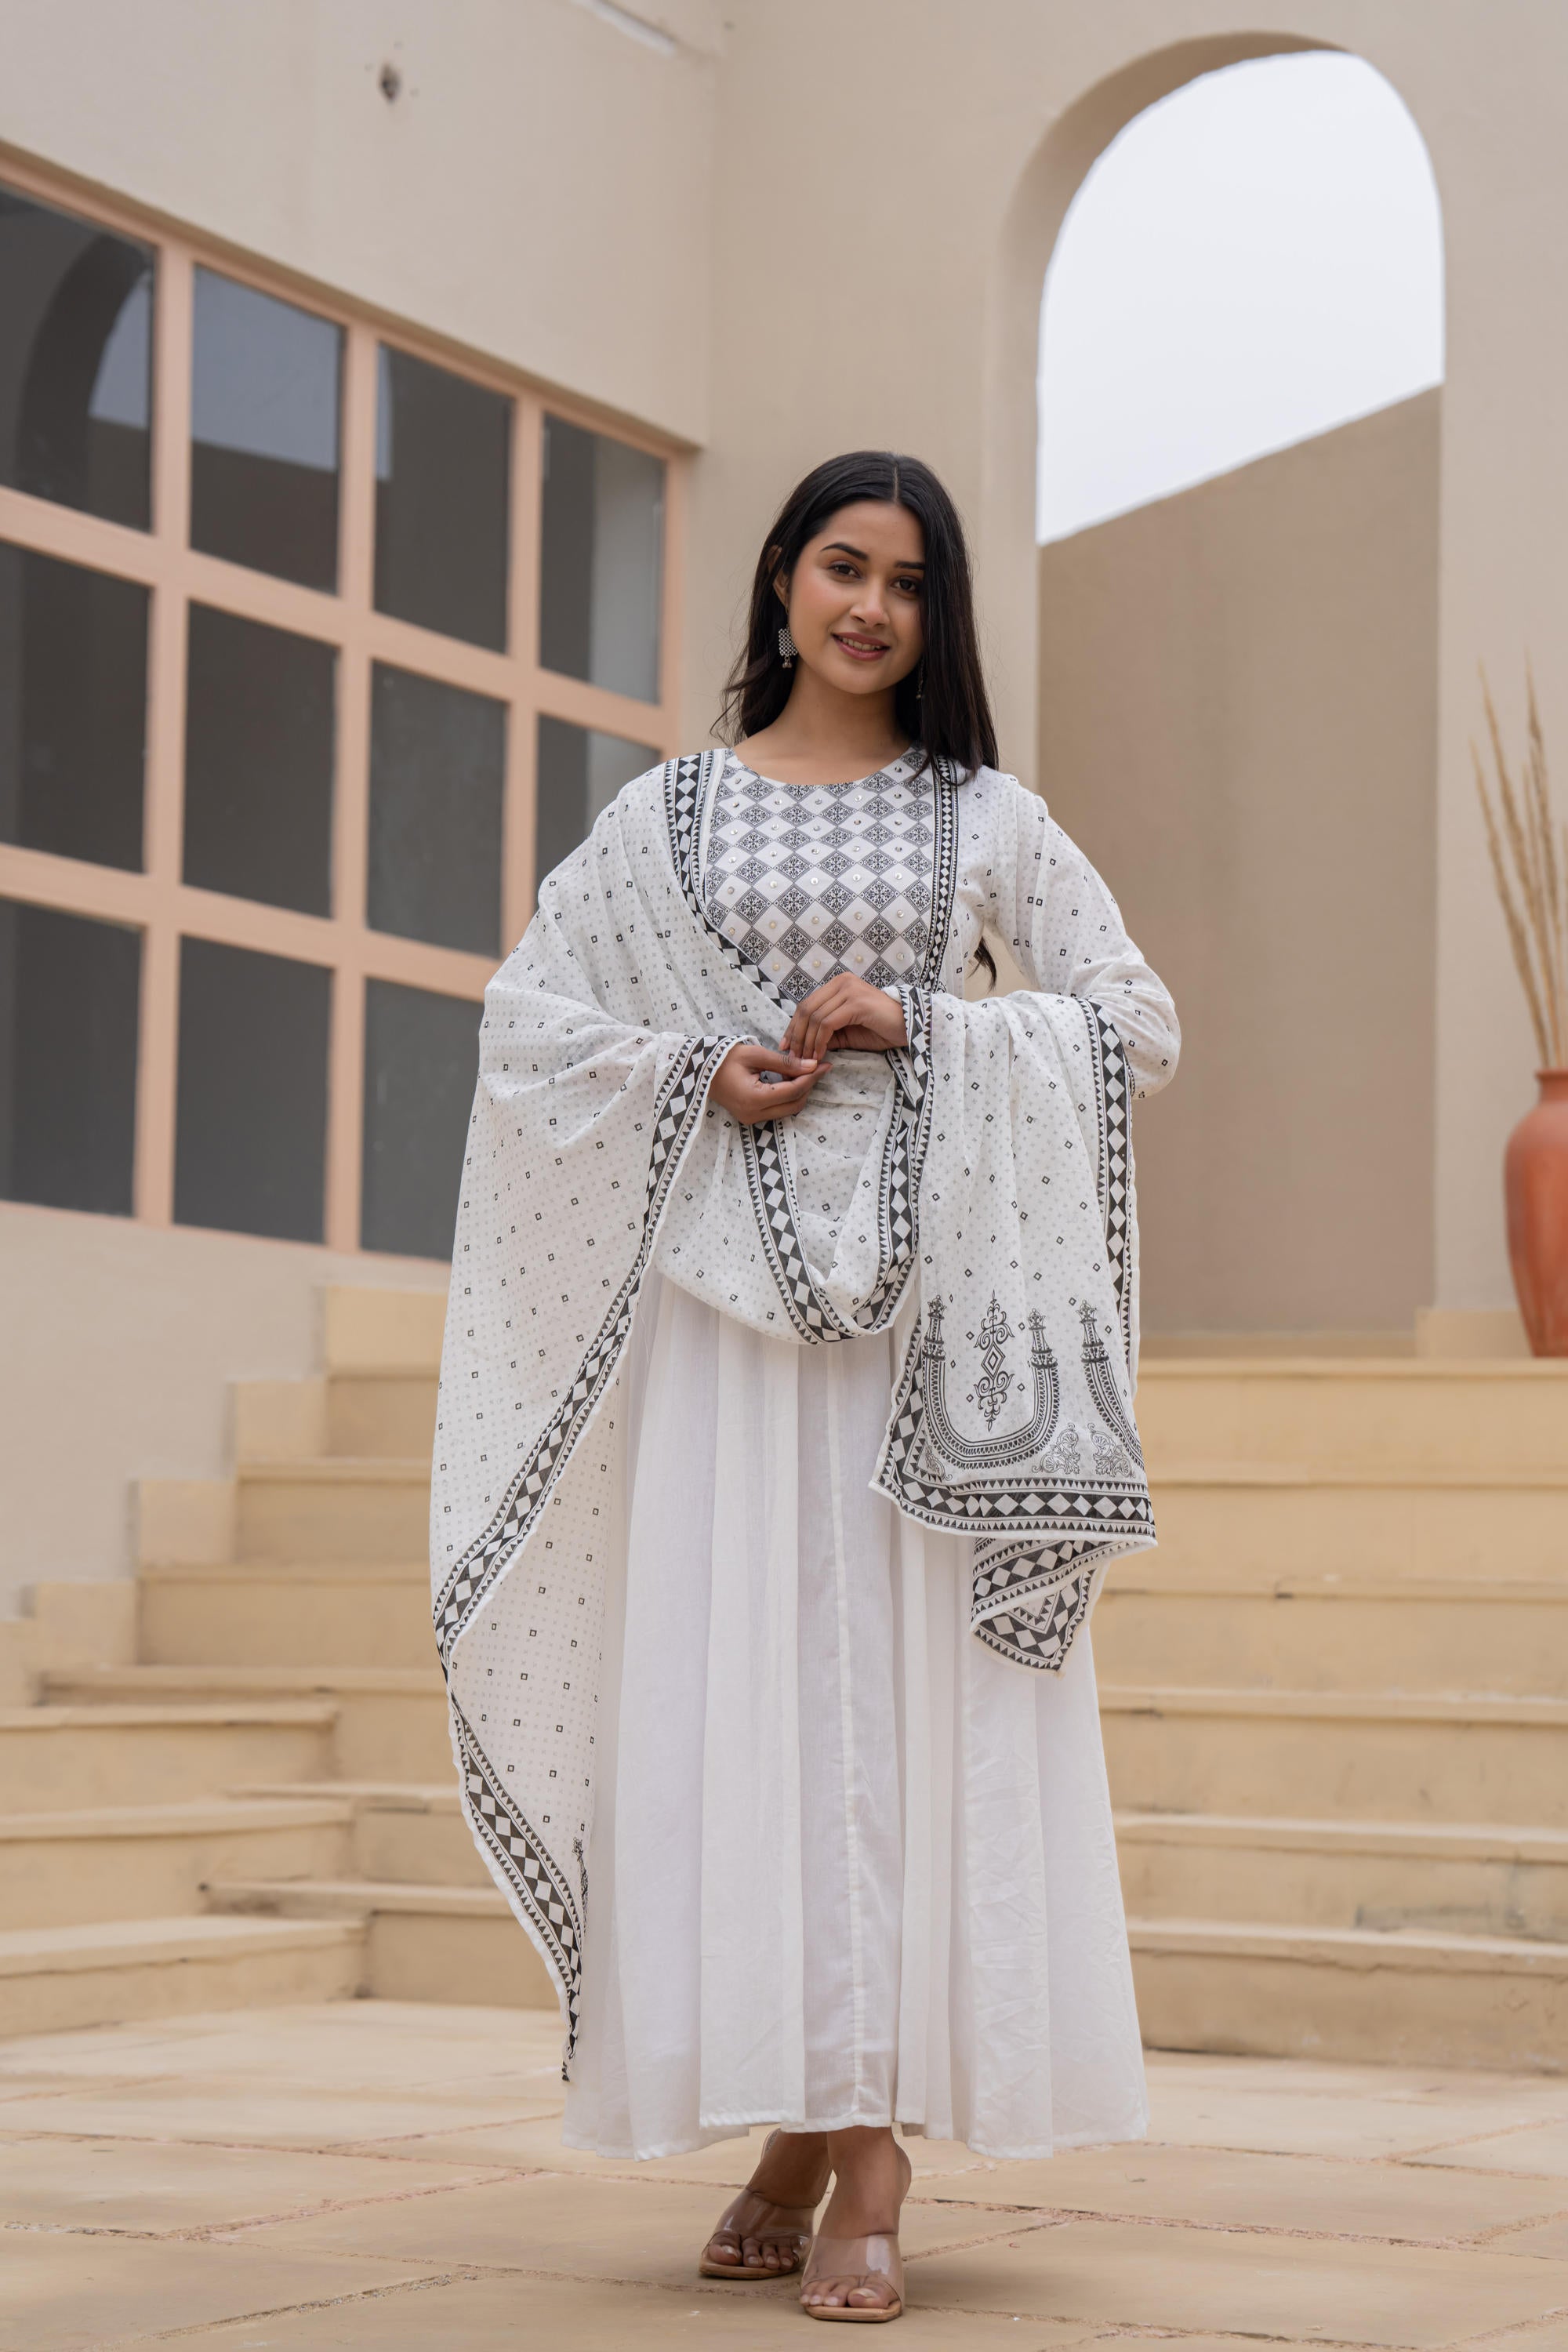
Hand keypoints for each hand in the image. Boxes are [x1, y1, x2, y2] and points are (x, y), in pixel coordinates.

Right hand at [709, 1041, 826, 1125]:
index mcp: (754, 1099)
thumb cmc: (723, 1058)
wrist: (698, 1069)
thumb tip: (812, 1065)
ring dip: (799, 1092)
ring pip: (788, 1110)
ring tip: (805, 1071)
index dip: (811, 1077)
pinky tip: (790, 1080)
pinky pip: (777, 1110)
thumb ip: (785, 1062)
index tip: (824, 1064)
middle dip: (809, 1086)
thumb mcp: (755, 1055)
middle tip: (817, 1067)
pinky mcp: (750, 1117)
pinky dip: (787, 1096)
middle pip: (794, 1104)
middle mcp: (753, 1114)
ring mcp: (751, 1119)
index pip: (793, 1091)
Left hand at [781, 975, 908, 1062]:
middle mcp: (842, 982)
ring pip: (815, 1017)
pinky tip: (819, 1055)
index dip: (793, 1026)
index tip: (786, 1046)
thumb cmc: (880, 1030)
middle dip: (796, 1036)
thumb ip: (825, 1034)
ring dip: (807, 1042)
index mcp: (838, 984)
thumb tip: (800, 1047)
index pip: (807, 1004)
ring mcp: (849, 990)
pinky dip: (819, 1041)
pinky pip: (827, 1023)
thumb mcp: (845, 1033)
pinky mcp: (856, 1003)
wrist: (909, 1028)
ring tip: (806, 1061)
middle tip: (793, 1058)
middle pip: (806, 1009)